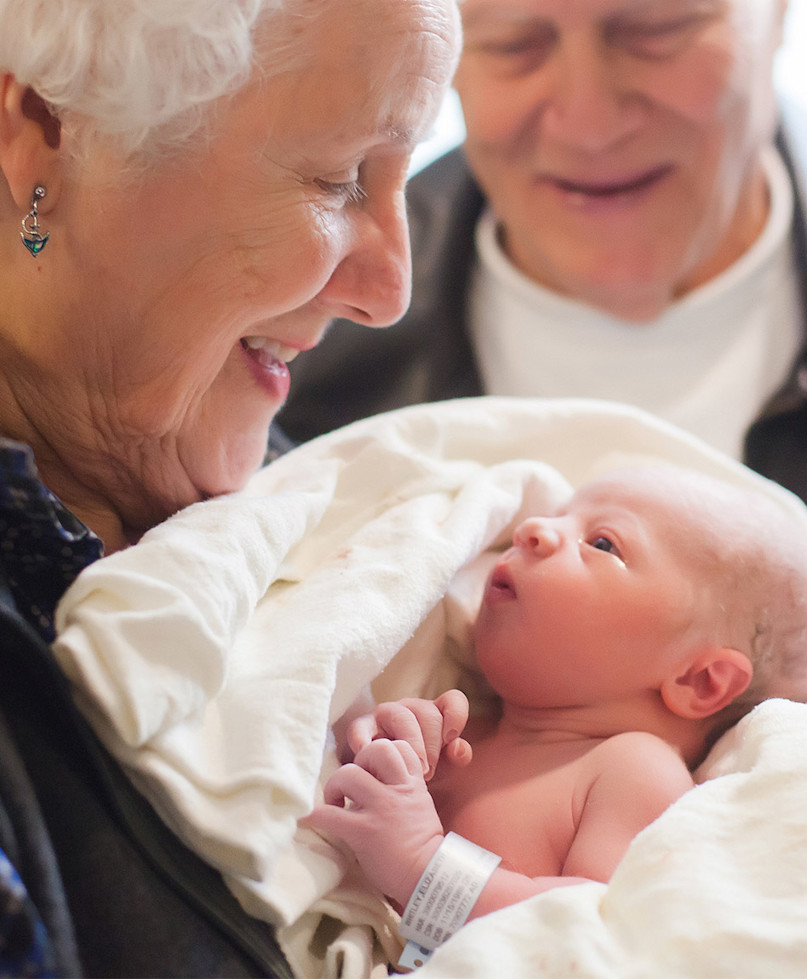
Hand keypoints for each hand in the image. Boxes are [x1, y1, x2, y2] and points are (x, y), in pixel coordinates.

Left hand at [304, 739, 444, 907]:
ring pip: (349, 774)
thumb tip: (373, 784)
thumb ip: (401, 790)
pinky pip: (330, 815)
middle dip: (358, 761)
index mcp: (412, 785)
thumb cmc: (421, 847)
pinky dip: (314, 816)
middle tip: (352, 784)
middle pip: (374, 750)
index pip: (399, 746)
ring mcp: (381, 809)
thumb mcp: (420, 807)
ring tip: (334, 802)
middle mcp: (397, 790)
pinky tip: (307, 819)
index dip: (381, 753)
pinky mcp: (364, 831)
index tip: (373, 770)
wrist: (428, 878)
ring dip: (334, 785)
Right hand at [344, 690, 471, 778]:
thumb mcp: (443, 768)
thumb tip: (458, 747)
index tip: (451, 741)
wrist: (383, 784)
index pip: (453, 701)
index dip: (456, 716)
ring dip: (409, 743)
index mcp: (436, 714)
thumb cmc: (418, 772)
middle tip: (428, 773)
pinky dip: (362, 739)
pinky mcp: (361, 727)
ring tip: (409, 769)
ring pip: (399, 716)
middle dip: (431, 744)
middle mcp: (411, 709)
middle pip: (427, 712)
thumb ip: (457, 757)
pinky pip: (360, 726)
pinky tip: (366, 754)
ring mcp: (385, 715)